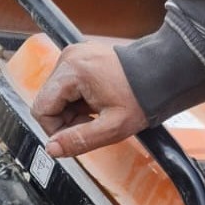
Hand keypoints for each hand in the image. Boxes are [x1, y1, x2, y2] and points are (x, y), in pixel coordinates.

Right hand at [31, 41, 147, 155]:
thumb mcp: (112, 128)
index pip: (41, 108)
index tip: (81, 131)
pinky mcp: (79, 56)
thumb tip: (51, 149)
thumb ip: (78, 140)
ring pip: (56, 93)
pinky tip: (96, 101)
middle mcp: (68, 58)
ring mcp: (73, 55)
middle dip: (66, 118)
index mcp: (72, 71)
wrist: (163, 74)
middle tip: (93, 122)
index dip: (56, 128)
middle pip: (47, 100)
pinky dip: (77, 97)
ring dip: (72, 108)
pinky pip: (66, 84)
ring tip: (97, 111)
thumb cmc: (142, 97)